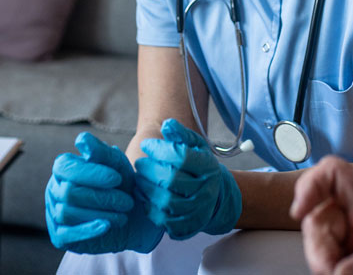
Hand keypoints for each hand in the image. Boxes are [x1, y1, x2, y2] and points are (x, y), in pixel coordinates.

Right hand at [45, 132, 163, 253]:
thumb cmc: (121, 185)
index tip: (117, 179)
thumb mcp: (116, 165)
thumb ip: (100, 151)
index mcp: (63, 168)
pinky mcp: (60, 236)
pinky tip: (106, 225)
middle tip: (127, 202)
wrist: (133, 217)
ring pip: (67, 212)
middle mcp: (55, 189)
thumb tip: (81, 140)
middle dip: (101, 197)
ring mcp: (54, 213)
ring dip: (99, 213)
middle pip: (69, 192)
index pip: (65, 167)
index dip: (91, 173)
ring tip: (123, 214)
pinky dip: (87, 230)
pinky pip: (66, 234)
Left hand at [135, 118, 241, 239]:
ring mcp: (197, 211)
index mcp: (208, 167)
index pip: (181, 157)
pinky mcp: (187, 227)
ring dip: (146, 189)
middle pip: (171, 180)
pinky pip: (163, 220)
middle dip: (150, 170)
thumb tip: (166, 125)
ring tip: (139, 178)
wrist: (213, 196)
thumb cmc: (198, 166)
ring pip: (166, 201)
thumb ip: (181, 134)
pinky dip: (149, 207)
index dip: (160, 150)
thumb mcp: (195, 146)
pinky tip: (144, 196)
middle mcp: (206, 191)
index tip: (147, 144)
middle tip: (140, 163)